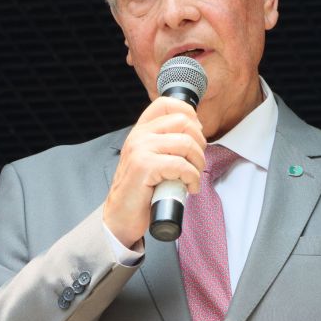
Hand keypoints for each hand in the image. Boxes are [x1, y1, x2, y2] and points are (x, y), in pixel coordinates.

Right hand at [103, 97, 205, 247]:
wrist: (120, 216)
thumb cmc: (140, 190)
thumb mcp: (151, 158)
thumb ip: (166, 143)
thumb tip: (196, 132)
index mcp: (141, 130)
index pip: (167, 104)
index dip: (189, 114)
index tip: (196, 134)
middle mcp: (139, 135)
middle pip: (184, 123)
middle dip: (199, 144)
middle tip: (196, 162)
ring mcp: (140, 149)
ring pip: (186, 144)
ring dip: (198, 163)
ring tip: (193, 177)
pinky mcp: (144, 166)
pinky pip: (181, 166)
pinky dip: (192, 178)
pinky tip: (189, 187)